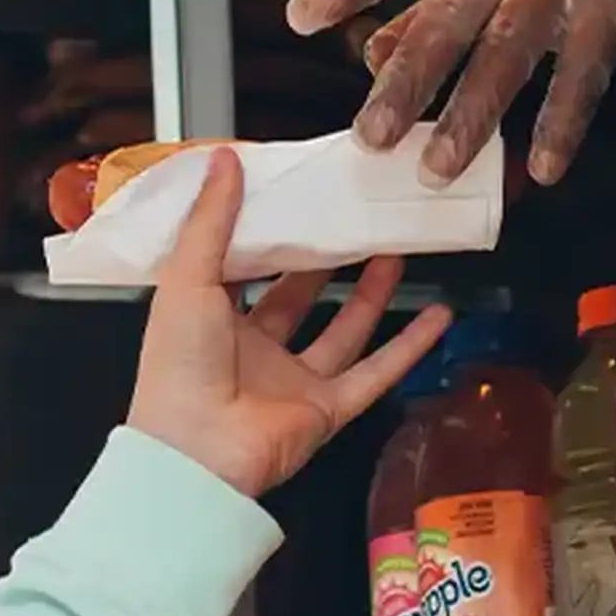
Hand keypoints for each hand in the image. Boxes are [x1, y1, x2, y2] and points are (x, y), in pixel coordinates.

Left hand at [128, 150, 449, 498]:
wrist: (196, 454)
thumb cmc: (177, 368)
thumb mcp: (187, 276)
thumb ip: (210, 219)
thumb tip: (225, 161)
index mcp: (210, 318)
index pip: (243, 267)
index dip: (269, 234)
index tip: (296, 198)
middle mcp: (252, 350)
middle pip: (298, 296)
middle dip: (326, 260)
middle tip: (353, 219)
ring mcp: (292, 381)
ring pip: (342, 330)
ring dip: (370, 294)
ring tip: (394, 251)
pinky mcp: (326, 409)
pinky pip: (375, 373)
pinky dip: (409, 346)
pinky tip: (438, 317)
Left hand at [284, 0, 615, 185]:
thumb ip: (428, 9)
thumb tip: (368, 56)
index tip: (301, 18)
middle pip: (448, 15)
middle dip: (407, 80)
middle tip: (371, 139)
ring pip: (508, 52)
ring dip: (471, 116)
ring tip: (435, 171)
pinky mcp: (613, 10)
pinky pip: (581, 77)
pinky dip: (560, 125)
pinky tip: (540, 168)